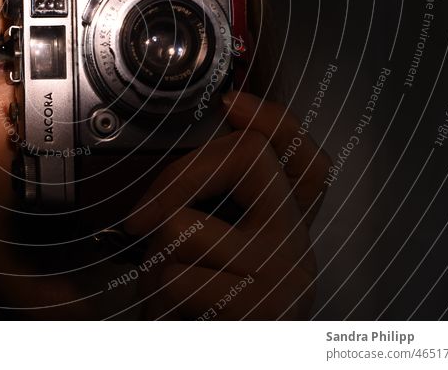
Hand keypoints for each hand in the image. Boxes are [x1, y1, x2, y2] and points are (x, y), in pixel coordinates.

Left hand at [123, 90, 330, 319]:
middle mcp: (296, 249)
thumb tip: (205, 135)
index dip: (274, 119)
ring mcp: (282, 278)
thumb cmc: (191, 313)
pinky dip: (154, 292)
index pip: (307, 158)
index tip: (229, 103)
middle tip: (141, 220)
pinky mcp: (256, 310)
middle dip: (178, 178)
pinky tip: (173, 314)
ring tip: (167, 289)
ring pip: (186, 224)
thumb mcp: (200, 251)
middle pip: (249, 159)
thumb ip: (207, 203)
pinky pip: (175, 274)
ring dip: (154, 256)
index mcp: (287, 229)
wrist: (192, 357)